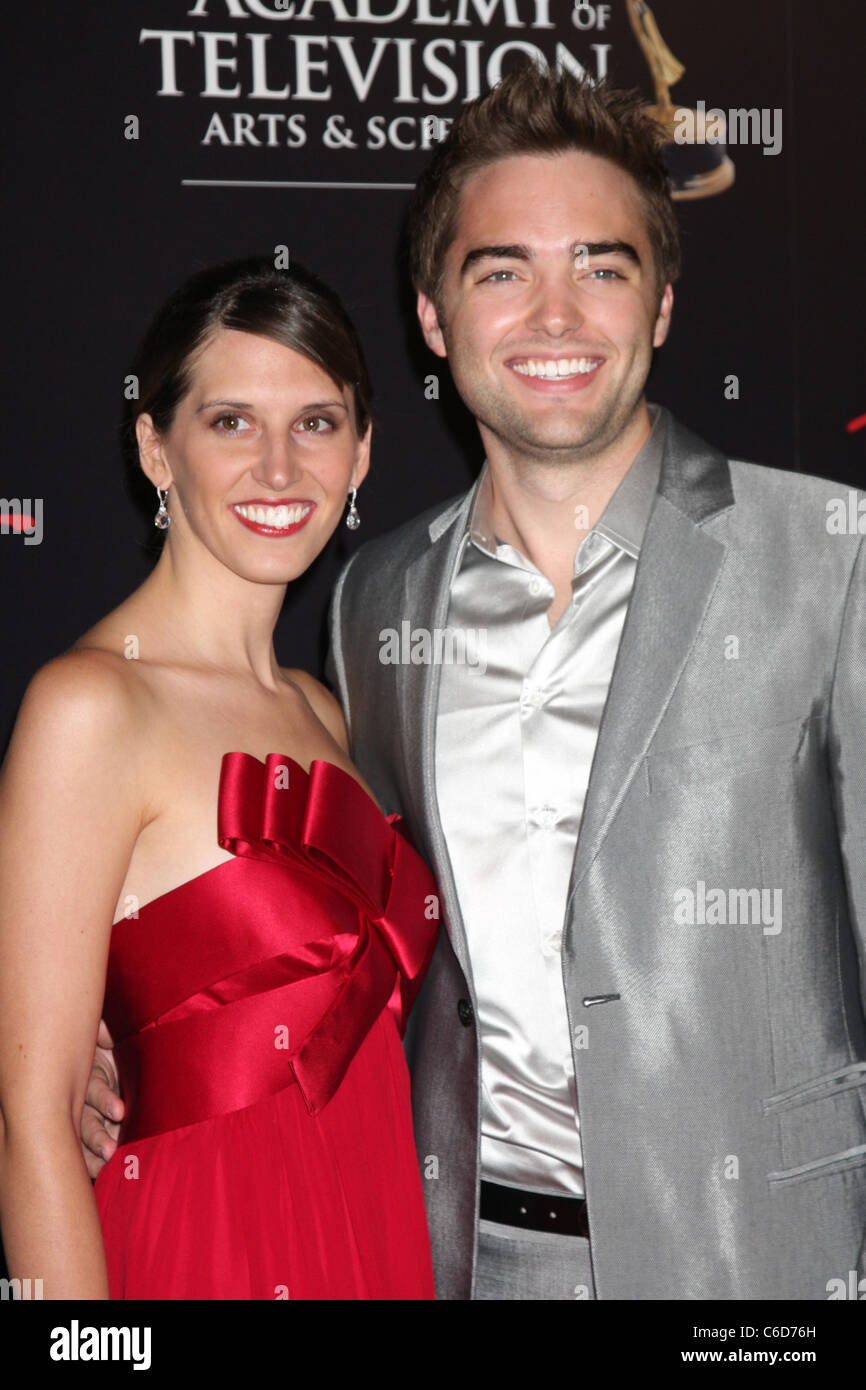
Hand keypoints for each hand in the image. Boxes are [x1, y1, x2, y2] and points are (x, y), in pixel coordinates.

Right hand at [81, 1019, 123, 1179]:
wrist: (122, 1055)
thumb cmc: (117, 1047)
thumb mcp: (112, 1039)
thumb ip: (106, 1035)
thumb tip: (105, 1030)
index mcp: (91, 1075)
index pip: (95, 1089)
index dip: (106, 1100)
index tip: (120, 1111)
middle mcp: (84, 1099)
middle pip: (86, 1120)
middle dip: (97, 1136)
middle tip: (110, 1150)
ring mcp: (87, 1117)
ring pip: (85, 1138)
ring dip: (94, 1152)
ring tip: (106, 1165)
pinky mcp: (93, 1131)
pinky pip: (87, 1150)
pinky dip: (93, 1162)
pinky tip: (99, 1173)